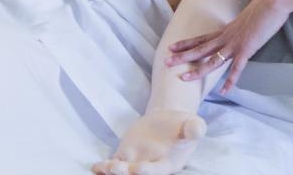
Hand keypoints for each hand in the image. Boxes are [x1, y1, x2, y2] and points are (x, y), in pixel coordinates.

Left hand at [92, 109, 206, 174]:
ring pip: (123, 172)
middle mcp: (149, 167)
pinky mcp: (126, 156)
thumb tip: (198, 129)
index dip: (147, 171)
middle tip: (115, 167)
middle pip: (136, 174)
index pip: (156, 171)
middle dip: (125, 173)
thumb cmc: (183, 126)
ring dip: (113, 171)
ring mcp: (136, 162)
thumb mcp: (191, 124)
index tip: (139, 168)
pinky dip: (103, 168)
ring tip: (103, 167)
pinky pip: (113, 164)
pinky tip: (95, 167)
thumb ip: (194, 129)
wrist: (169, 122)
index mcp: (166, 164)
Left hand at [165, 0, 288, 93]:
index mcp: (225, 30)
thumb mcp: (244, 21)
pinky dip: (230, 81)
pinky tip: (223, 91)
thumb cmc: (261, 10)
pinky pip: (236, 68)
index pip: (201, 38)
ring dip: (198, 70)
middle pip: (200, 49)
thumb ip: (238, 30)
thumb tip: (237, 35)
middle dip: (183, 56)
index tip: (171, 47)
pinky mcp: (246, 49)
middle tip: (166, 61)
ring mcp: (235, 44)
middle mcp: (226, 37)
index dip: (186, 43)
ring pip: (212, 59)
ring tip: (184, 78)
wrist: (271, 3)